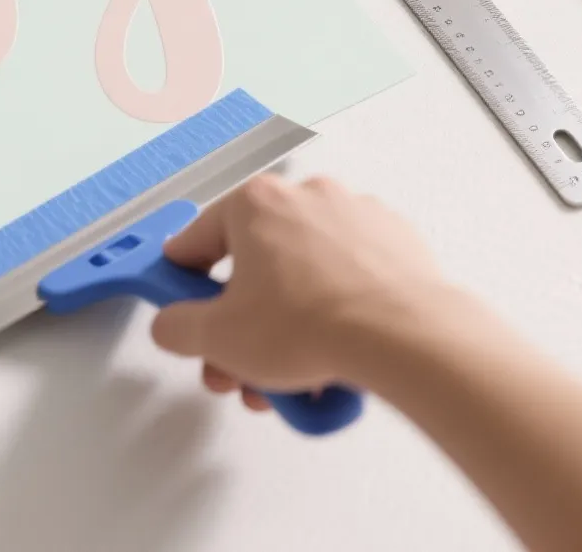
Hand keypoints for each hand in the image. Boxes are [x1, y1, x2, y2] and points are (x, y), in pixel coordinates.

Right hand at [149, 173, 456, 407]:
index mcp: (253, 203)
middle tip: (239, 368)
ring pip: (303, 278)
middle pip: (254, 268)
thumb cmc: (313, 326)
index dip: (181, 285)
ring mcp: (356, 218)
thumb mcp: (215, 338)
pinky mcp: (397, 245)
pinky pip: (349, 282)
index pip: (195, 242)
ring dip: (288, 328)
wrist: (407, 340)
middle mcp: (304, 198)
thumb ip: (174, 328)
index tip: (185, 313)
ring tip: (292, 382)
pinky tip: (336, 359)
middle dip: (241, 327)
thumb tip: (173, 325)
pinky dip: (337, 316)